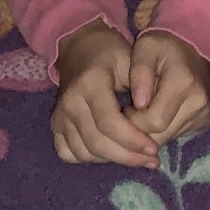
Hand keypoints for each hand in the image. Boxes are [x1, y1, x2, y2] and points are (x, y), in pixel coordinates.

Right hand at [51, 20, 157, 167]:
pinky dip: (90, 159)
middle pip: (97, 142)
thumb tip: (154, 118)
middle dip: (127, 156)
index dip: (132, 140)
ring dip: (112, 160)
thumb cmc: (113, 54)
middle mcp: (70, 102)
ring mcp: (59, 115)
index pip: (109, 122)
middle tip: (152, 161)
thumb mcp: (133, 60)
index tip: (153, 149)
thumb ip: (144, 88)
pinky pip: (68, 154)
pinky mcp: (55, 125)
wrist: (81, 48)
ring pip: (84, 152)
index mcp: (90, 83)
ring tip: (136, 158)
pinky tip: (110, 153)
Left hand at [127, 30, 209, 147]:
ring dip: (151, 131)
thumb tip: (140, 104)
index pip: (154, 121)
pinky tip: (159, 112)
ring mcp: (205, 113)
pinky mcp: (205, 121)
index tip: (127, 108)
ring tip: (145, 110)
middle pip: (161, 135)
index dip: (134, 120)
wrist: (193, 45)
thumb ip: (139, 73)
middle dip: (140, 129)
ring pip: (168, 139)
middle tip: (132, 111)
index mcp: (184, 83)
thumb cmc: (163, 45)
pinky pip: (177, 135)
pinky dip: (164, 129)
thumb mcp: (145, 48)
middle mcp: (199, 103)